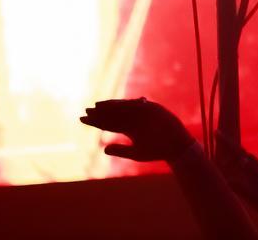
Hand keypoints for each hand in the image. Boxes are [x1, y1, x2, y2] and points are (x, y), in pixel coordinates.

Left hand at [80, 98, 194, 161]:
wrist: (176, 147)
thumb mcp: (136, 153)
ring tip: (96, 106)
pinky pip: (136, 105)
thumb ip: (121, 150)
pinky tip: (113, 105)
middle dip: (100, 113)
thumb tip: (104, 150)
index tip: (82, 119)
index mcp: (130, 129)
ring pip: (123, 108)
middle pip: (113, 114)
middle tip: (86, 111)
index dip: (95, 121)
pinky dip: (125, 104)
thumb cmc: (157, 151)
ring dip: (110, 106)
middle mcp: (135, 119)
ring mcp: (143, 113)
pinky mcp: (152, 109)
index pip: (109, 123)